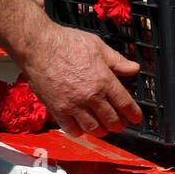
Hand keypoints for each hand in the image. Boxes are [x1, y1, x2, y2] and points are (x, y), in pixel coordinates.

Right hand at [18, 26, 143, 137]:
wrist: (39, 46)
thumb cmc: (67, 42)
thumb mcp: (98, 46)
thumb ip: (117, 61)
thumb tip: (134, 69)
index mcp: (104, 80)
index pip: (125, 104)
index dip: (133, 114)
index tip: (136, 118)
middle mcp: (91, 96)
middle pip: (111, 120)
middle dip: (119, 124)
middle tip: (120, 123)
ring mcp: (73, 105)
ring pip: (94, 129)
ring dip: (101, 130)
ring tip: (102, 126)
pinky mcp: (57, 110)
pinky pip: (72, 129)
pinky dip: (80, 131)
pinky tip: (82, 126)